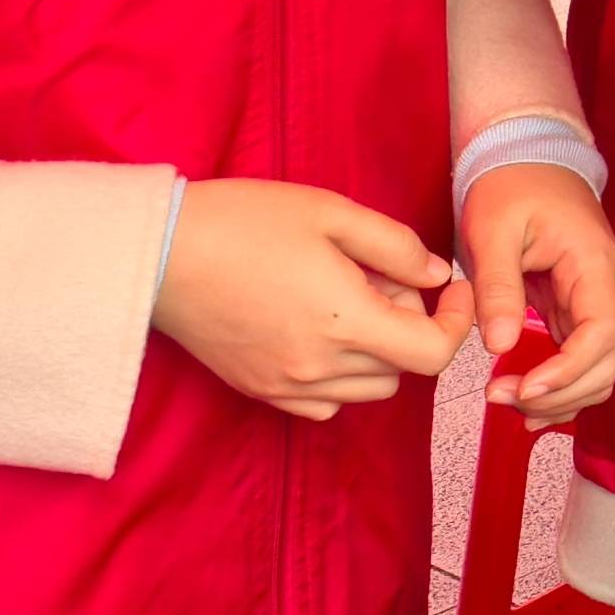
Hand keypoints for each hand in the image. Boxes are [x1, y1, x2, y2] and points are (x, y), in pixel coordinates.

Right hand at [155, 180, 471, 420]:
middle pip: (403, 370)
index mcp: (344, 322)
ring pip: (368, 389)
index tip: (451, 288)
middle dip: (411, 325)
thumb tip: (437, 275)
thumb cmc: (245, 222)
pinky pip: (325, 402)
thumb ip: (396, 247)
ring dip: (378, 351)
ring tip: (347, 298)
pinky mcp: (258, 390)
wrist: (158, 252)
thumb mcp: (333, 212)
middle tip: (380, 276)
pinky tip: (320, 331)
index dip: (456, 321)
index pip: (433, 354)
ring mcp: (285, 386)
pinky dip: (341, 376)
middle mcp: (318, 367)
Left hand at [459, 162, 614, 424]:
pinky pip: (583, 360)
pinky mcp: (581, 311)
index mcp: (594, 264)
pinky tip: (527, 402)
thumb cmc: (510, 188)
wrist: (528, 160)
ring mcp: (600, 301)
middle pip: (606, 363)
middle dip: (559, 393)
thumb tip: (499, 346)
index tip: (521, 389)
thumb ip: (497, 287)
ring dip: (561, 397)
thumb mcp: (493, 231)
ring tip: (507, 401)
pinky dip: (560, 387)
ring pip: (599, 370)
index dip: (567, 372)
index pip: (602, 335)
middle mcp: (609, 288)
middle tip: (499, 397)